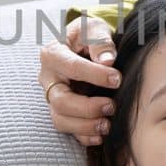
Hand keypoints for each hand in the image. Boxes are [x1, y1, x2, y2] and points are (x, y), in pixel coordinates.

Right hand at [38, 15, 119, 145]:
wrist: (86, 45)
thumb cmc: (89, 36)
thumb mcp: (94, 28)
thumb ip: (100, 41)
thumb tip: (107, 60)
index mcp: (53, 54)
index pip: (70, 67)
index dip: (94, 75)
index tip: (117, 79)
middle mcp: (49, 79)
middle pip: (60, 101)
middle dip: (86, 107)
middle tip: (111, 106)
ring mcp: (54, 97)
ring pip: (60, 119)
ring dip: (85, 126)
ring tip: (107, 124)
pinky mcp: (63, 111)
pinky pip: (68, 130)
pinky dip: (84, 137)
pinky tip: (100, 136)